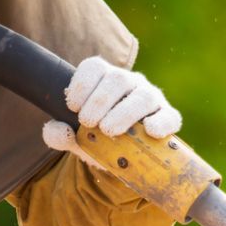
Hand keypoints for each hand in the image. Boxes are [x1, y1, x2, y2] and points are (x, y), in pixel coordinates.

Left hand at [42, 56, 180, 166]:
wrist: (122, 158)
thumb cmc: (96, 139)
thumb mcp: (74, 138)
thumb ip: (57, 134)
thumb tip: (56, 129)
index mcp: (104, 80)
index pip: (94, 67)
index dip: (81, 84)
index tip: (72, 106)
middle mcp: (129, 83)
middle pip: (117, 79)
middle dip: (99, 101)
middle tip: (88, 122)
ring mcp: (150, 99)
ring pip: (143, 96)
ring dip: (124, 112)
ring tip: (108, 130)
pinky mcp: (167, 118)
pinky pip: (169, 116)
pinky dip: (161, 122)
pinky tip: (150, 131)